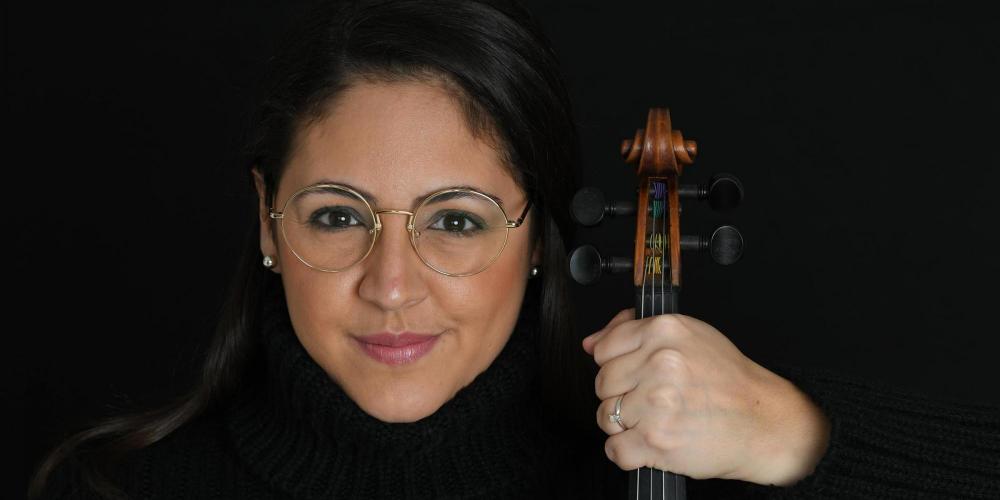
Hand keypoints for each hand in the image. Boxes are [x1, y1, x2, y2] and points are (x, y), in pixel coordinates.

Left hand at [582, 308, 830, 485]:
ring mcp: (657, 403)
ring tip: (656, 420)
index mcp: (665, 332)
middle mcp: (660, 363)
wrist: (762, 422)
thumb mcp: (689, 336)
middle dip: (622, 395)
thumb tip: (590, 342)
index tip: (635, 375)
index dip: (617, 365)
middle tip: (651, 400)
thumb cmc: (728, 381)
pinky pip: (614, 449)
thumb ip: (634, 332)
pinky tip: (651, 442)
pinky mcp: (657, 440)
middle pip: (602, 383)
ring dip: (625, 425)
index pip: (604, 348)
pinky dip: (628, 452)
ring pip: (605, 416)